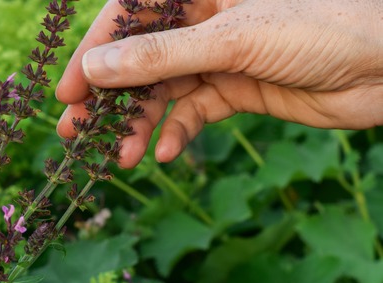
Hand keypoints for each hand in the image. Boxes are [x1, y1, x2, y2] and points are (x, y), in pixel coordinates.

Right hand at [56, 0, 382, 167]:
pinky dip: (178, 134)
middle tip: (77, 132)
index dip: (95, 50)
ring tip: (120, 157)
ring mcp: (221, 55)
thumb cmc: (326, 24)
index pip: (131, 13)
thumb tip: (95, 67)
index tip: (69, 89)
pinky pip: (194, 112)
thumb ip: (161, 56)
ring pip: (163, 90)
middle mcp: (207, 18)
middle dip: (110, 97)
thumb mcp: (234, 38)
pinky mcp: (238, 88)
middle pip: (141, 57)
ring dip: (140, 125)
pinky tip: (166, 154)